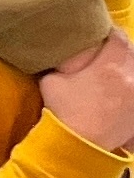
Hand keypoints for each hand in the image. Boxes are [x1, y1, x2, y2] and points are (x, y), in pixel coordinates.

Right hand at [40, 31, 133, 153]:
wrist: (80, 145)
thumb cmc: (64, 112)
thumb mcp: (52, 82)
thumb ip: (61, 64)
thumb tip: (62, 55)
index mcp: (109, 66)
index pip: (119, 38)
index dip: (111, 33)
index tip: (103, 33)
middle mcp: (130, 77)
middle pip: (133, 53)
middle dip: (122, 50)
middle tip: (109, 52)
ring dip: (128, 68)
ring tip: (115, 73)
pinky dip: (130, 88)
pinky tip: (121, 92)